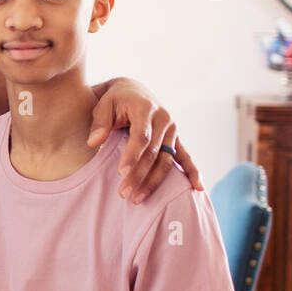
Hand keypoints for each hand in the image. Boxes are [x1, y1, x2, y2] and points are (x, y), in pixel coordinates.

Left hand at [87, 79, 202, 202]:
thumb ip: (99, 124)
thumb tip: (93, 142)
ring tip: (138, 199)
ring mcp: (173, 130)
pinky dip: (193, 172)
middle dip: (139, 175)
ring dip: (154, 181)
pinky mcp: (176, 139)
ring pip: (166, 160)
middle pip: (154, 152)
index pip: (141, 136)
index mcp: (146, 109)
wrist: (132, 91)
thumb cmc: (114, 100)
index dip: (133, 155)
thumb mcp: (103, 106)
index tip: (122, 173)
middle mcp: (164, 119)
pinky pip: (185, 157)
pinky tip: (198, 188)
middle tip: (124, 194)